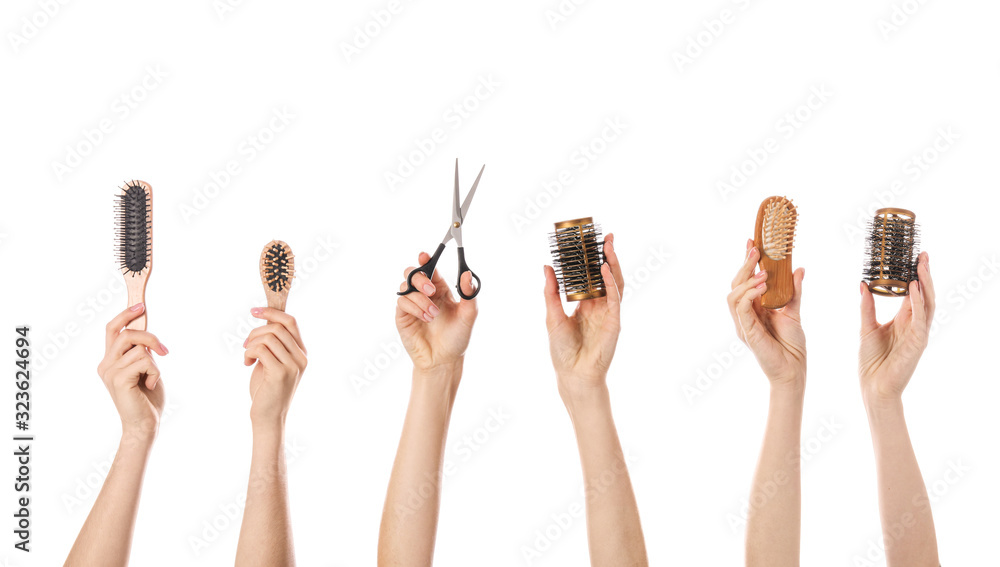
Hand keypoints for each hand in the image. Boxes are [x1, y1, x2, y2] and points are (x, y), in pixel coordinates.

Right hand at [97, 303, 167, 443]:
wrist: (145, 424)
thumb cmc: (147, 398)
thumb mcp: (146, 368)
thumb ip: (141, 352)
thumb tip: (145, 334)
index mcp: (110, 360)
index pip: (112, 329)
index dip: (125, 315)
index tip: (141, 305)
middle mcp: (106, 364)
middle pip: (126, 333)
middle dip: (150, 336)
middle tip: (164, 351)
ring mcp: (110, 371)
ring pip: (139, 348)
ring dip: (155, 363)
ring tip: (152, 379)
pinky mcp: (118, 379)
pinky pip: (144, 361)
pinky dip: (155, 372)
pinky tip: (150, 385)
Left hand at [243, 308, 306, 427]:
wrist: (268, 416)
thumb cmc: (267, 389)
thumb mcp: (273, 361)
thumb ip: (274, 344)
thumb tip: (265, 319)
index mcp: (302, 352)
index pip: (291, 322)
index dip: (271, 312)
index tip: (254, 311)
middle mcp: (301, 357)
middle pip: (277, 327)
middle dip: (256, 331)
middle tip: (245, 344)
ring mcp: (293, 365)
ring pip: (268, 337)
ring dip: (251, 343)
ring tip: (247, 355)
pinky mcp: (280, 373)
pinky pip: (261, 349)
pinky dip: (249, 352)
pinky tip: (247, 363)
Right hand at [395, 252, 478, 372]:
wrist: (444, 360)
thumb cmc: (457, 338)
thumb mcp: (469, 315)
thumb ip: (469, 294)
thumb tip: (467, 274)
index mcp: (440, 289)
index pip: (431, 268)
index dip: (426, 259)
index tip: (425, 256)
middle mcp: (424, 294)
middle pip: (413, 273)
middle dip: (421, 278)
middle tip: (432, 291)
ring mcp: (412, 305)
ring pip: (406, 287)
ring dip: (421, 299)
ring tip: (433, 315)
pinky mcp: (403, 316)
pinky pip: (402, 302)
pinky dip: (414, 308)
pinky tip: (425, 319)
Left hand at [543, 233, 623, 407]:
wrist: (572, 374)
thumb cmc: (562, 350)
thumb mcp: (552, 315)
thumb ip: (551, 291)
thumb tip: (547, 266)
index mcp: (585, 304)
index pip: (590, 276)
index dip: (591, 259)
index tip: (588, 240)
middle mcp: (599, 306)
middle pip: (606, 276)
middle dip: (607, 256)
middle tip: (606, 236)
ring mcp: (608, 313)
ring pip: (614, 283)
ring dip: (612, 264)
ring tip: (607, 246)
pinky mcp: (614, 321)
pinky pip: (614, 298)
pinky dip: (610, 283)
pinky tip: (604, 270)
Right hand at [727, 239, 805, 387]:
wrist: (794, 370)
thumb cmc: (792, 345)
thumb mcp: (794, 311)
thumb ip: (794, 291)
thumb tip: (799, 269)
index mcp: (753, 309)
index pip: (744, 281)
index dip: (745, 261)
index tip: (752, 242)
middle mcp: (744, 315)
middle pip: (735, 284)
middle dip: (744, 265)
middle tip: (756, 250)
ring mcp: (743, 324)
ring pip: (732, 294)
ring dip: (747, 280)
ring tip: (764, 274)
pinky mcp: (747, 332)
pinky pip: (740, 308)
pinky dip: (749, 295)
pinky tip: (762, 287)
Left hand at [859, 251, 933, 404]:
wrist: (873, 386)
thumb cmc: (871, 360)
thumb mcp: (866, 327)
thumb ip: (867, 306)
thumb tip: (862, 284)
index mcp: (903, 320)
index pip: (912, 293)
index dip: (914, 275)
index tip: (912, 256)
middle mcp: (914, 324)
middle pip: (924, 294)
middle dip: (924, 274)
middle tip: (922, 254)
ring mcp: (918, 333)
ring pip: (927, 303)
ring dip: (925, 283)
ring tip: (921, 264)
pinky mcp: (918, 342)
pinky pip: (920, 318)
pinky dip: (917, 302)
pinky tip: (914, 288)